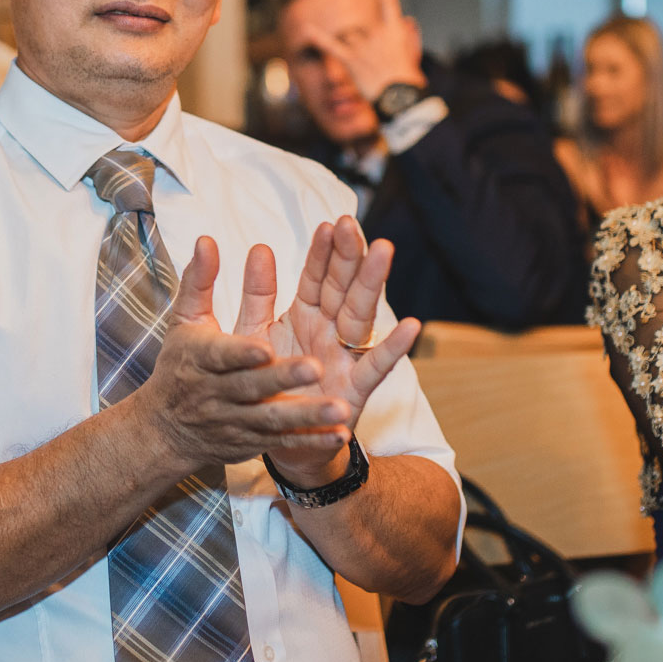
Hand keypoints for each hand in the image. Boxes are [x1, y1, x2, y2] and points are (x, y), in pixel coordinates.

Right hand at [134, 238, 354, 472]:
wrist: (168, 430)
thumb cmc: (182, 364)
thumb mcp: (185, 321)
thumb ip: (199, 282)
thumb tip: (207, 239)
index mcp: (201, 360)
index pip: (220, 355)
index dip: (241, 353)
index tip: (264, 347)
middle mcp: (219, 394)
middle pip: (252, 387)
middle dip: (282, 378)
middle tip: (314, 367)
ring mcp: (239, 421)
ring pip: (274, 420)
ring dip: (307, 415)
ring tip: (339, 408)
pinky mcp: (255, 442)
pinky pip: (286, 443)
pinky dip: (313, 440)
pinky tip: (339, 435)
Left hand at [239, 218, 421, 486]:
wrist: (274, 438)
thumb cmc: (266, 383)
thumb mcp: (252, 333)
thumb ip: (256, 293)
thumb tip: (259, 246)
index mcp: (305, 315)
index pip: (317, 276)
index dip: (324, 252)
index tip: (331, 223)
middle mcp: (330, 330)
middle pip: (343, 288)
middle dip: (349, 256)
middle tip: (353, 225)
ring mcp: (346, 357)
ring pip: (360, 315)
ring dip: (372, 283)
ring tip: (383, 251)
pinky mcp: (355, 389)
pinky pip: (376, 366)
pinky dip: (394, 348)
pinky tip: (411, 326)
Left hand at [305, 0, 426, 102]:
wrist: (400, 98)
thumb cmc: (408, 80)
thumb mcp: (412, 54)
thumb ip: (409, 34)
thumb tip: (408, 19)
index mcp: (396, 30)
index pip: (389, 1)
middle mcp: (377, 34)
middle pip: (361, 27)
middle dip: (363, 42)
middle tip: (375, 63)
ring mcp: (363, 46)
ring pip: (349, 36)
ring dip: (353, 47)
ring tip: (365, 67)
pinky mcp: (351, 60)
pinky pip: (331, 46)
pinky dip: (318, 37)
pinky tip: (306, 29)